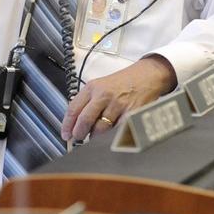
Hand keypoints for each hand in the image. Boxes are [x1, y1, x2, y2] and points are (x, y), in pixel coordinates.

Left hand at [62, 55, 176, 142]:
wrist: (147, 75)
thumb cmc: (123, 82)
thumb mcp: (100, 86)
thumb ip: (87, 102)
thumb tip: (75, 123)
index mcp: (92, 88)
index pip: (73, 109)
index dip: (67, 125)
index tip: (66, 134)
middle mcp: (103, 95)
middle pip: (85, 120)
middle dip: (79, 133)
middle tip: (79, 138)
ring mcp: (118, 105)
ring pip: (100, 128)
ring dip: (95, 136)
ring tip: (96, 137)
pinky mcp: (131, 113)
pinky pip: (117, 131)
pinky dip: (111, 137)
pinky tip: (110, 137)